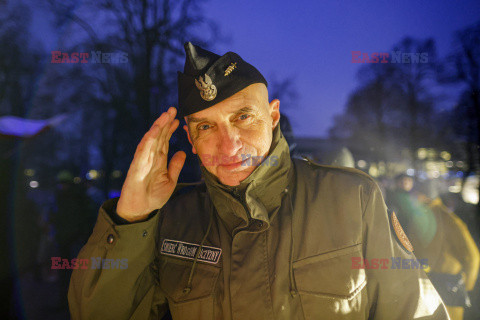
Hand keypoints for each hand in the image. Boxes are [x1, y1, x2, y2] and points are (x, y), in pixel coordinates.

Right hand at [117, 107, 185, 221]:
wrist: (141, 210)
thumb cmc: (153, 196)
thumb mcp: (170, 180)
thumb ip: (175, 166)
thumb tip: (182, 152)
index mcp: (158, 160)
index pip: (165, 140)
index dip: (170, 129)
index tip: (178, 120)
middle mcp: (150, 156)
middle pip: (158, 136)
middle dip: (165, 122)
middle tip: (173, 109)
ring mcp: (143, 159)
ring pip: (151, 138)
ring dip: (158, 126)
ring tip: (165, 114)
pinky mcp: (137, 165)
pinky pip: (143, 149)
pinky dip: (149, 138)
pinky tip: (155, 129)